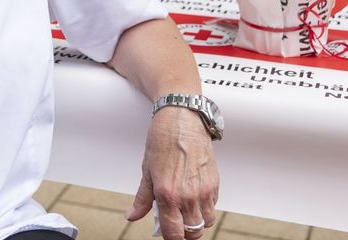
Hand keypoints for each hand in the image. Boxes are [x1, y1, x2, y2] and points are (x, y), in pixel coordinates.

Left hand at [126, 107, 218, 239]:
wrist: (181, 118)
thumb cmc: (162, 140)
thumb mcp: (146, 170)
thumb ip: (142, 198)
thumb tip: (132, 216)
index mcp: (168, 194)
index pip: (173, 233)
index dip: (170, 238)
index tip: (166, 235)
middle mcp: (188, 196)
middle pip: (192, 233)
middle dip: (184, 234)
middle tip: (175, 225)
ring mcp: (204, 190)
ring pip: (206, 222)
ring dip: (196, 222)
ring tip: (185, 213)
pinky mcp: (215, 182)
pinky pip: (213, 206)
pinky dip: (205, 208)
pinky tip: (194, 198)